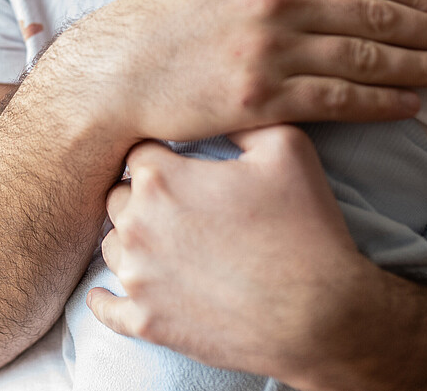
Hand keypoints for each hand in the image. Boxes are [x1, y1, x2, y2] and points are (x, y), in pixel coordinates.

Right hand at [69, 0, 426, 143]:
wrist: (114, 70)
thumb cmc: (161, 17)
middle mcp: (276, 2)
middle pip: (376, 14)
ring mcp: (269, 50)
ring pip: (366, 58)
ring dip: (422, 66)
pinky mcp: (260, 97)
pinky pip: (337, 100)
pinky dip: (381, 102)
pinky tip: (410, 105)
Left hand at [86, 128, 372, 377]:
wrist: (321, 318)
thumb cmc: (306, 229)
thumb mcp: (288, 149)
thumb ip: (243, 118)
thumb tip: (220, 105)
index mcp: (160, 178)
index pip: (139, 153)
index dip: (163, 156)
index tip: (182, 166)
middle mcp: (136, 224)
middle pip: (118, 197)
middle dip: (143, 197)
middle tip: (181, 206)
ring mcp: (137, 277)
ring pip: (112, 246)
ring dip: (133, 242)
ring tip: (169, 245)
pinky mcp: (145, 322)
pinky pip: (105, 309)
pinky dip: (107, 299)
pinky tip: (106, 294)